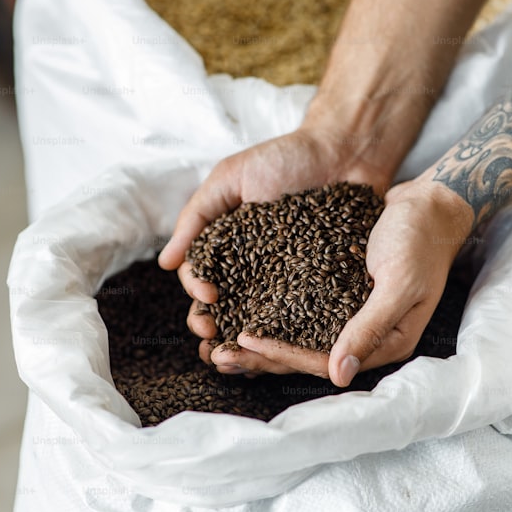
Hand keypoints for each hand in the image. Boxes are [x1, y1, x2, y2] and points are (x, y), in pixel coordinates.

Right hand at [158, 125, 396, 370]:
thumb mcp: (231, 178)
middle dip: (213, 327)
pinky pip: (305, 319)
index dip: (198, 293)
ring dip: (244, 345)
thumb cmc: (286, 158)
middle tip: (212, 336)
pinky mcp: (323, 288)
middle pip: (226, 309)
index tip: (207, 295)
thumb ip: (197, 216)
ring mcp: (288, 282)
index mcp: (230, 247)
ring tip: (238, 360)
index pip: (203, 279)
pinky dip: (290, 339)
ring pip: (260, 322)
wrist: (346, 151)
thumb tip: (166, 262)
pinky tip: (282, 352)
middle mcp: (255, 270)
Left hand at [235, 179, 474, 385]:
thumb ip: (371, 328)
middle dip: (262, 358)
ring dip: (263, 341)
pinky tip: (246, 310)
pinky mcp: (343, 295)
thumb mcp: (400, 283)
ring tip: (222, 341)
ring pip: (301, 338)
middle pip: (307, 356)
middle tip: (217, 354)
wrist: (430, 203)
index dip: (282, 354)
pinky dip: (276, 314)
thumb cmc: (420, 239)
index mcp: (387, 343)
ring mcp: (354, 317)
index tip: (243, 341)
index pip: (324, 360)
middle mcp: (367, 337)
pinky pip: (305, 312)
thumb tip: (338, 375)